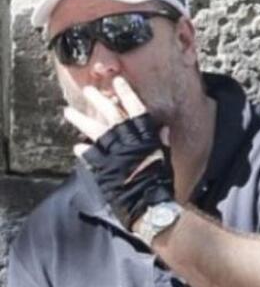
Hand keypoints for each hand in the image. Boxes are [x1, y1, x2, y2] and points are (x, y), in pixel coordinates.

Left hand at [64, 77, 173, 229]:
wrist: (150, 205)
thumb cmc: (161, 182)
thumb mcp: (165, 158)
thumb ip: (162, 142)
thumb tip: (164, 128)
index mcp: (146, 136)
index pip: (136, 108)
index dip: (127, 94)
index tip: (118, 81)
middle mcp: (128, 140)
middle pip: (110, 114)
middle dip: (99, 100)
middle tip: (88, 90)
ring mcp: (113, 153)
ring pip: (94, 130)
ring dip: (80, 119)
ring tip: (68, 112)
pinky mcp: (102, 167)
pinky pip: (89, 155)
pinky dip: (82, 150)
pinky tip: (76, 146)